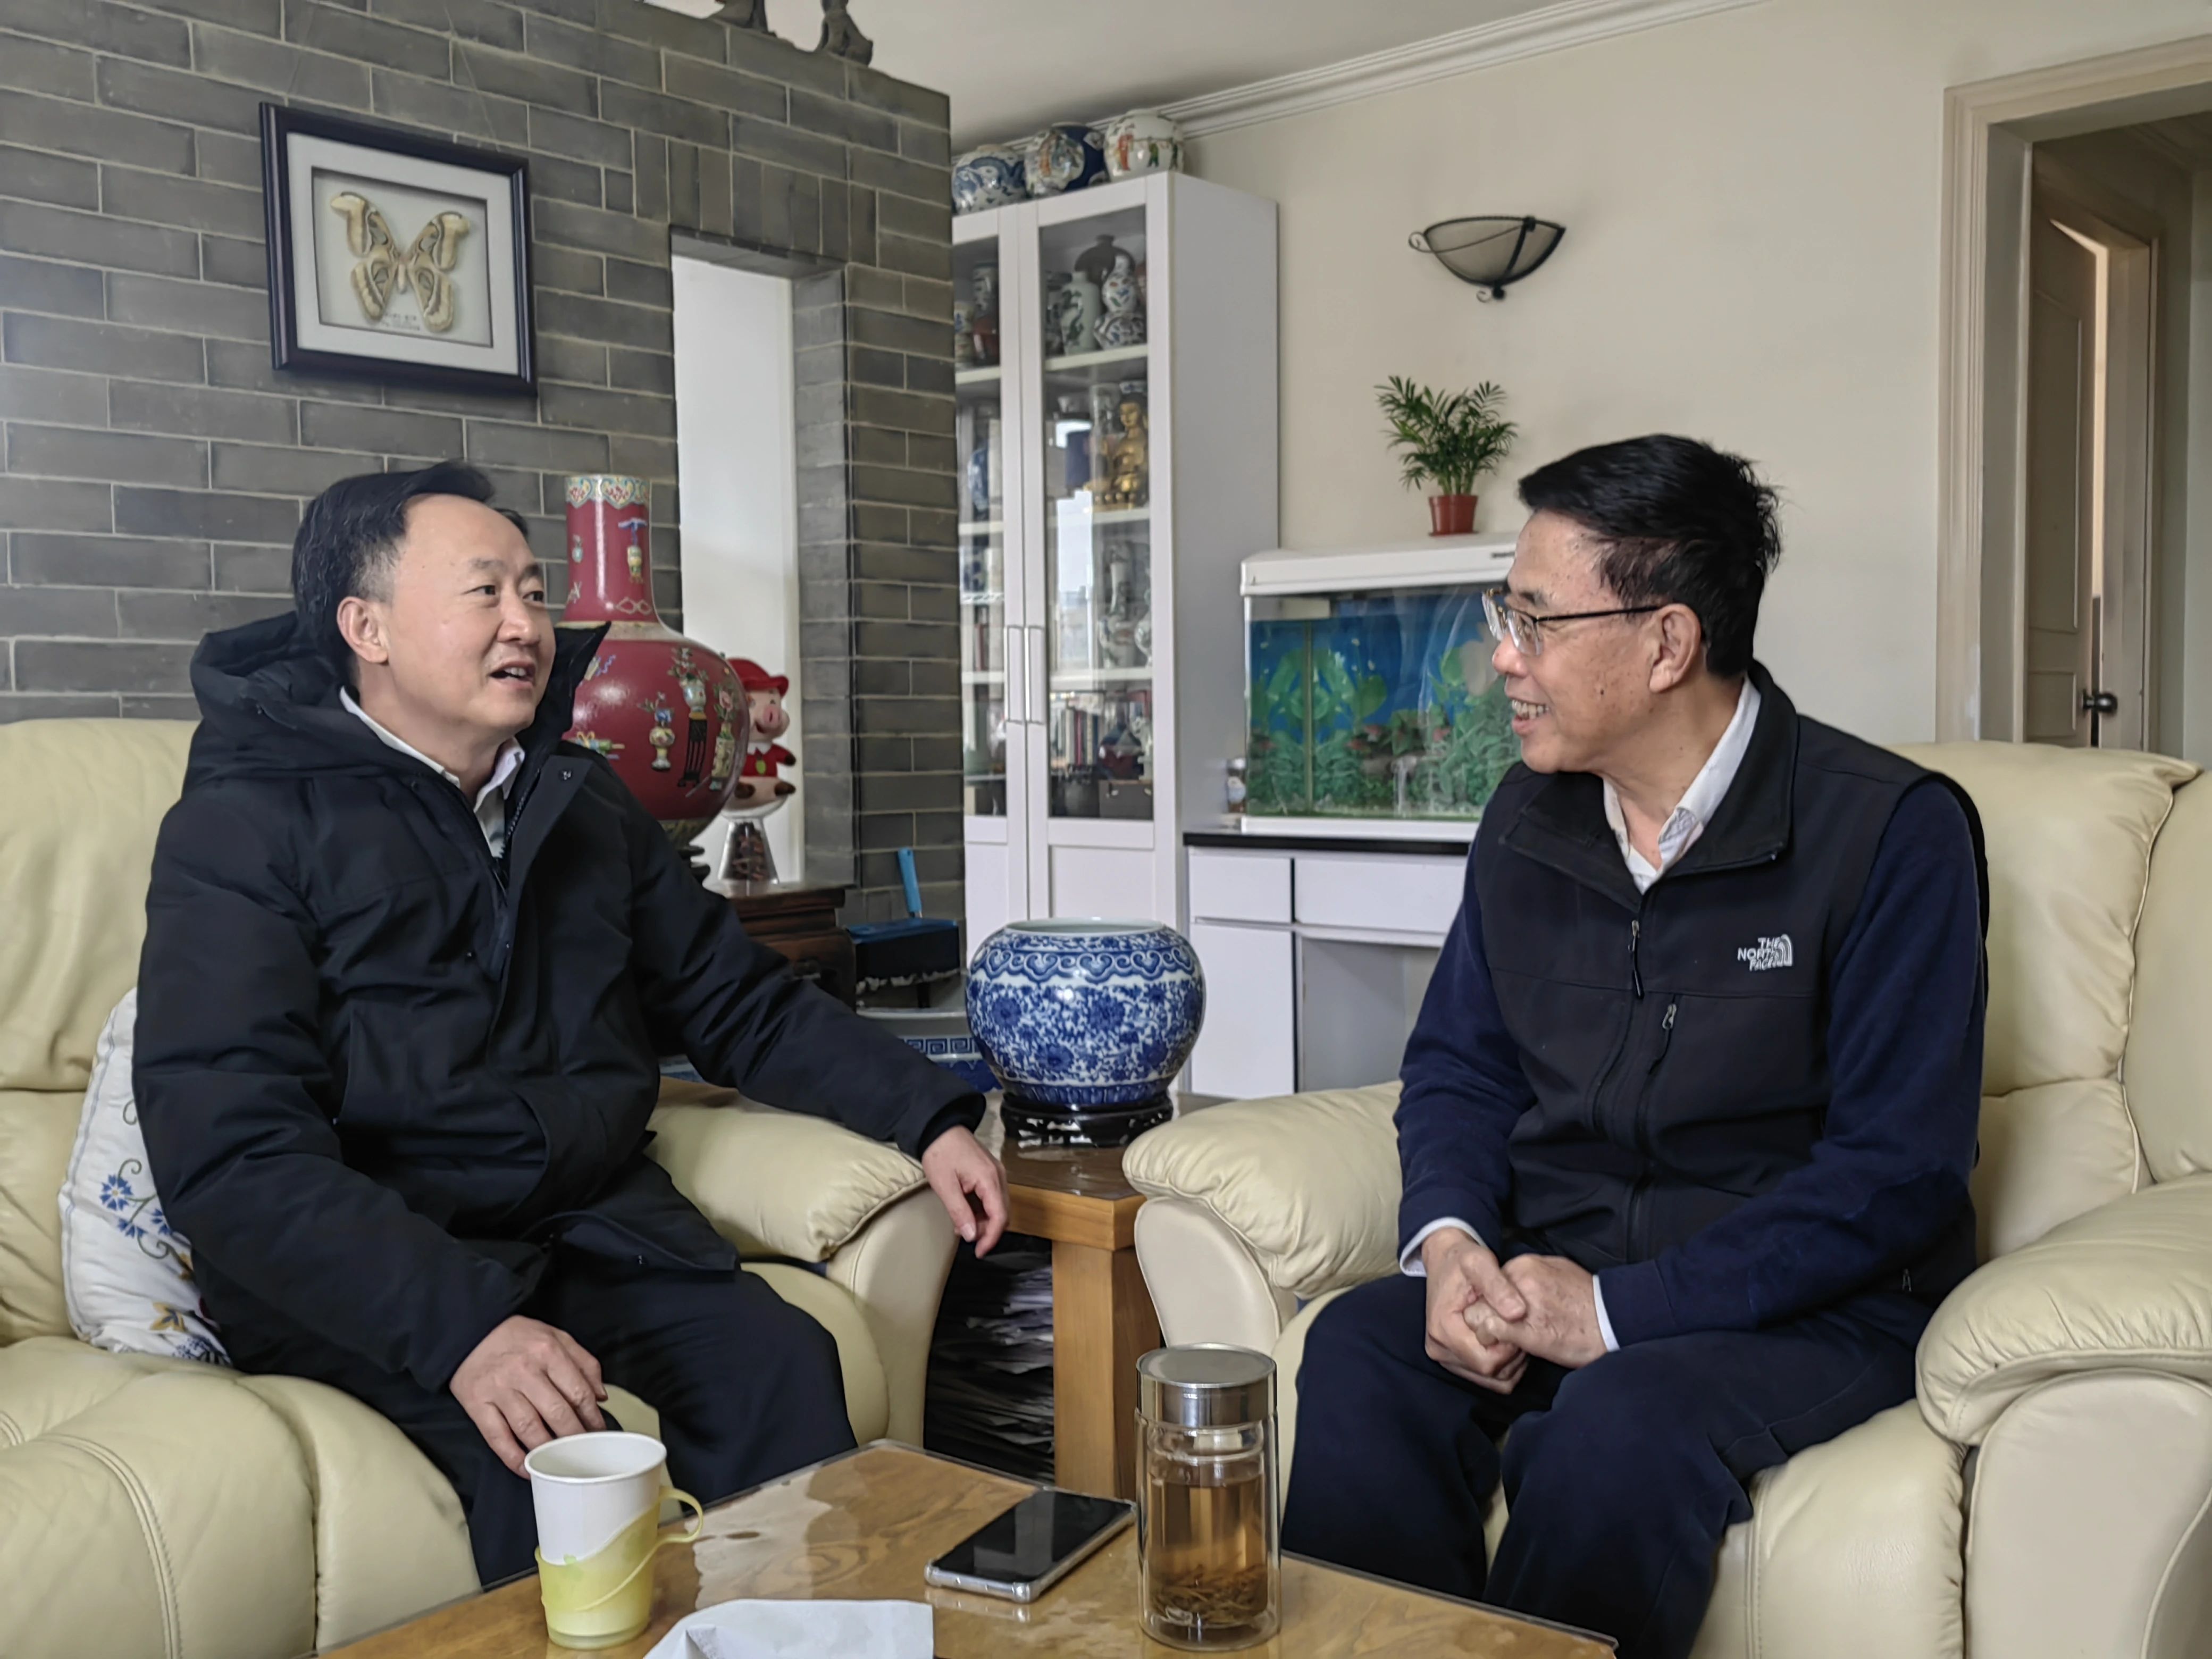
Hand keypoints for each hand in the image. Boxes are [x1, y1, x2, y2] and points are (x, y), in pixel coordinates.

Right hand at [450, 1316, 607, 1475]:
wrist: (470, 1333)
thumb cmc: (518, 1337)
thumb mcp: (556, 1337)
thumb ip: (584, 1363)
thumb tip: (601, 1395)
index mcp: (548, 1351)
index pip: (578, 1392)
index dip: (592, 1417)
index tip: (598, 1431)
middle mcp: (524, 1370)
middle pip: (557, 1413)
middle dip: (575, 1437)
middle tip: (584, 1451)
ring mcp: (499, 1389)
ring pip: (529, 1428)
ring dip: (548, 1450)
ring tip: (561, 1460)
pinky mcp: (477, 1405)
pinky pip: (498, 1438)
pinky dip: (513, 1458)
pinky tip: (528, 1468)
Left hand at [921, 1125, 1007, 1256]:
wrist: (939, 1127)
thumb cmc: (941, 1152)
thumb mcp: (945, 1185)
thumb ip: (960, 1212)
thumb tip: (971, 1235)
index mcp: (990, 1179)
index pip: (1000, 1216)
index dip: (991, 1237)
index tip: (979, 1251)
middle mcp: (999, 1176)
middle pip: (1002, 1213)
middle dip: (986, 1230)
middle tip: (966, 1238)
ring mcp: (996, 1173)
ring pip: (997, 1206)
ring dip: (983, 1220)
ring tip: (960, 1224)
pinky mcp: (990, 1172)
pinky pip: (992, 1197)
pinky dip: (981, 1209)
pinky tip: (965, 1212)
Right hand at [1420, 1229, 1530, 1393]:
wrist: (1444, 1259)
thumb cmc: (1462, 1260)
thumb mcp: (1481, 1262)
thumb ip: (1499, 1287)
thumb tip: (1518, 1313)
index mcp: (1443, 1328)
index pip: (1486, 1361)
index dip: (1510, 1349)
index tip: (1518, 1323)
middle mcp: (1438, 1348)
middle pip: (1488, 1374)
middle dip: (1512, 1356)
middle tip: (1519, 1326)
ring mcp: (1443, 1356)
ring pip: (1489, 1379)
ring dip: (1509, 1362)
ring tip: (1512, 1330)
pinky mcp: (1451, 1358)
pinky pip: (1485, 1378)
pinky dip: (1502, 1365)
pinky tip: (1506, 1340)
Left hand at [1466, 1254, 1607, 1368]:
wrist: (1613, 1321)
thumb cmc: (1589, 1301)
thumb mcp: (1558, 1272)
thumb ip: (1532, 1276)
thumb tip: (1515, 1285)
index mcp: (1525, 1265)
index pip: (1489, 1283)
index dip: (1492, 1303)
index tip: (1503, 1316)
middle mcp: (1518, 1279)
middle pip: (1478, 1297)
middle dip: (1484, 1315)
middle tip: (1500, 1331)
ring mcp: (1519, 1303)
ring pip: (1477, 1315)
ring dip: (1486, 1331)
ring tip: (1505, 1341)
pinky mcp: (1524, 1329)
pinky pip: (1490, 1332)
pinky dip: (1493, 1342)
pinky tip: (1510, 1348)